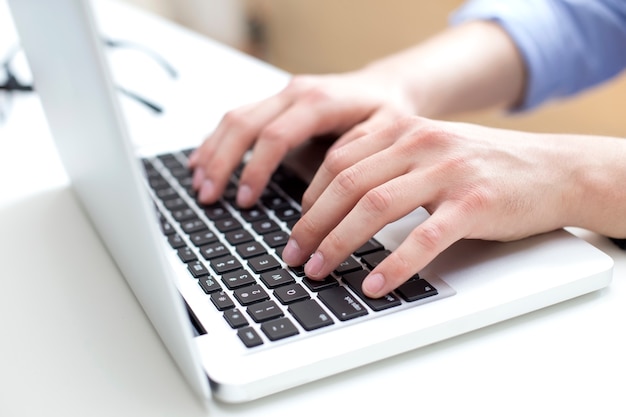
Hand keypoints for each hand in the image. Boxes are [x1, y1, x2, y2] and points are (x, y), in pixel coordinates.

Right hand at [188, 69, 416, 206]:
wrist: (384, 88)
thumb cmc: (386, 112)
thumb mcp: (385, 131)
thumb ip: (355, 151)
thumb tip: (325, 182)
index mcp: (319, 100)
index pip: (275, 135)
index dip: (255, 169)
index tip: (244, 200)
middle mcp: (294, 92)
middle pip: (243, 123)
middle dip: (221, 162)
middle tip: (208, 197)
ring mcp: (282, 95)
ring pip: (234, 118)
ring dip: (213, 152)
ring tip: (199, 184)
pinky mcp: (275, 103)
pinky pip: (238, 118)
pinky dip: (217, 140)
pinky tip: (202, 160)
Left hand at [281, 116, 585, 297]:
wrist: (552, 169)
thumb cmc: (483, 166)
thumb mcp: (430, 150)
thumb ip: (387, 162)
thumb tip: (335, 200)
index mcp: (404, 128)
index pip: (338, 160)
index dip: (309, 197)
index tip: (297, 228)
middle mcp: (420, 142)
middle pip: (347, 183)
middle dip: (313, 224)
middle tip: (296, 255)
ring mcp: (447, 171)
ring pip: (375, 206)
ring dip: (339, 243)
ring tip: (320, 271)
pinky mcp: (473, 203)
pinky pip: (423, 237)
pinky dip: (394, 264)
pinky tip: (375, 285)